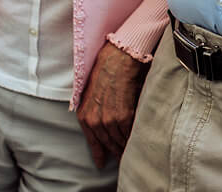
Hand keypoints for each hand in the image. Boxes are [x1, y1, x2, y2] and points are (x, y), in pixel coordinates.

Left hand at [76, 41, 149, 168]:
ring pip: (118, 140)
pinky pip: (128, 133)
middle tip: (121, 155)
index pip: (92, 141)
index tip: (101, 163)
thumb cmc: (105, 70)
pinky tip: (136, 136)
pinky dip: (133, 136)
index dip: (98, 153)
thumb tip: (101, 124)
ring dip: (125, 144)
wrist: (118, 57)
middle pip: (107, 143)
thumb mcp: (91, 92)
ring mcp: (109, 119)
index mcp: (84, 114)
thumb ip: (93, 111)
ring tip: (131, 147)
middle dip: (114, 149)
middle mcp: (95, 120)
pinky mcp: (123, 116)